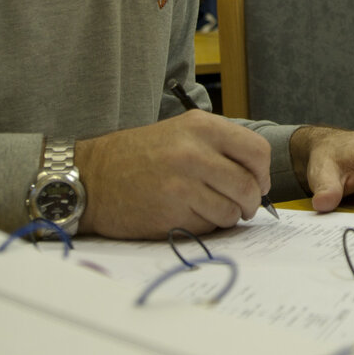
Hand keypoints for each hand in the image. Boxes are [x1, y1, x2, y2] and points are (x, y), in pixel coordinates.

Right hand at [75, 111, 270, 237]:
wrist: (91, 177)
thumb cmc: (137, 156)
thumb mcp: (180, 133)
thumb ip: (219, 147)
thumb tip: (258, 176)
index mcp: (201, 127)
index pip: (257, 151)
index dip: (262, 173)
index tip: (257, 183)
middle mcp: (194, 152)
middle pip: (249, 186)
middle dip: (250, 202)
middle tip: (240, 206)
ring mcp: (182, 184)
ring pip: (231, 211)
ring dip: (226, 216)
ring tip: (206, 208)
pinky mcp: (171, 213)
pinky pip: (207, 227)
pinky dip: (203, 226)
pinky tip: (184, 214)